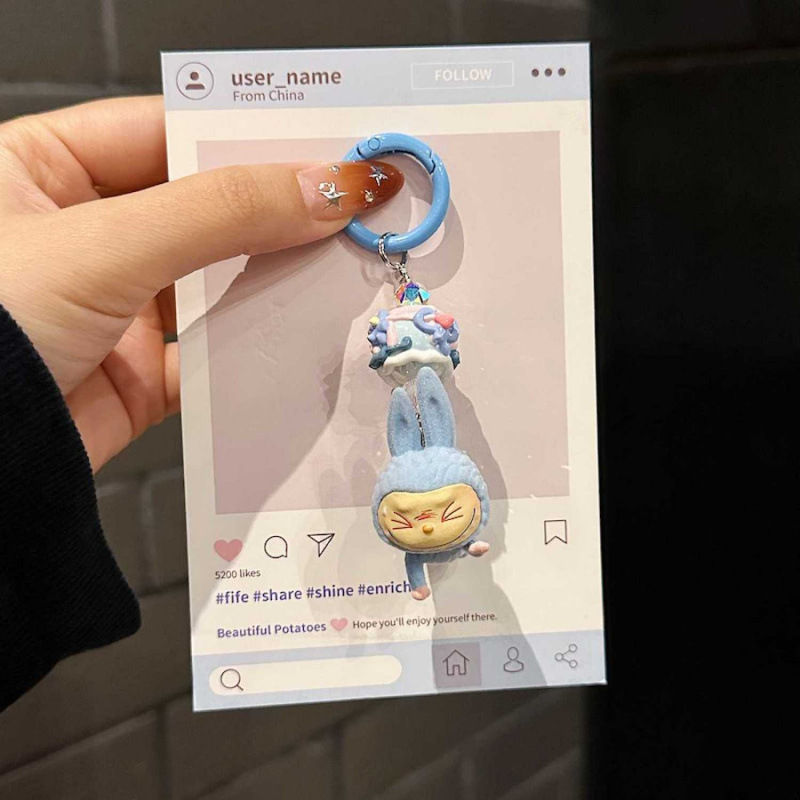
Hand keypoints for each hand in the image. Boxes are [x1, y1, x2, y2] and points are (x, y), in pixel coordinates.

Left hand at [0, 97, 401, 470]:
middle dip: (274, 212)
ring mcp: (111, 307)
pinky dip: (254, 351)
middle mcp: (80, 236)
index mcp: (41, 171)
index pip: (163, 133)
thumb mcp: (104, 246)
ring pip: (213, 283)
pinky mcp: (137, 374)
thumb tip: (330, 186)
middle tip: (354, 204)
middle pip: (200, 209)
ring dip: (273, 282)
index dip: (244, 137)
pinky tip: (301, 337)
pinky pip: (211, 354)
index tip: (323, 145)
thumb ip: (222, 212)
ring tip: (343, 265)